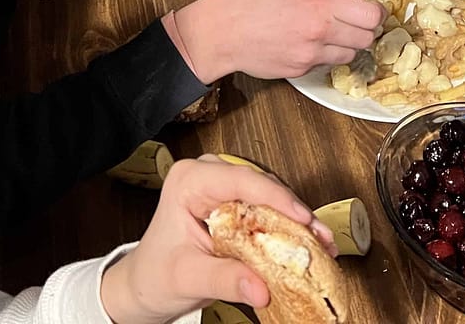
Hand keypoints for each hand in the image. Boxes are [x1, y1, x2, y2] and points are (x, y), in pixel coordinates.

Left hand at [99, 156, 335, 323]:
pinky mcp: (236, 205)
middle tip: (318, 238)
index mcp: (190, 180)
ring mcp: (224, 189)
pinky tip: (305, 246)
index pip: (241, 180)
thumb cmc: (154, 276)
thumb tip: (260, 287)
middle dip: (293, 213)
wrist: (145, 287)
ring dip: (296, 223)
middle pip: (263, 187)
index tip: (302, 218)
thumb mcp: (187, 278)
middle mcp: (209, 176)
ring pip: (271, 197)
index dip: (276, 197)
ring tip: (319, 245)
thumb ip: (223, 280)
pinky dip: (287, 230)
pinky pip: (268, 211)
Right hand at [174, 0, 383, 83]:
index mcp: (321, 1)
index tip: (369, 11)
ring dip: (345, 45)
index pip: (372, 15)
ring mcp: (312, 53)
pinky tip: (305, 44)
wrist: (222, 30)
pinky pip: (325, 64)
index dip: (374, 13)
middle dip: (363, 30)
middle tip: (351, 23)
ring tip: (325, 34)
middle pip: (367, 38)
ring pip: (350, 55)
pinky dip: (323, 56)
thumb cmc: (251, 2)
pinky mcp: (302, 70)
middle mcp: (321, 29)